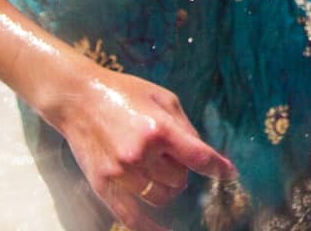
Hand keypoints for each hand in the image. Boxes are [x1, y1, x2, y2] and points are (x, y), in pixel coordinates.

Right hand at [56, 69, 236, 230]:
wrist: (79, 98)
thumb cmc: (125, 93)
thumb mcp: (163, 98)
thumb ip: (185, 127)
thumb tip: (203, 153)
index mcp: (159, 129)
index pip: (198, 157)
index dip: (219, 168)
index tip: (231, 174)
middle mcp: (140, 154)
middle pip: (180, 179)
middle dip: (181, 169)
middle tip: (168, 153)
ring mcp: (121, 173)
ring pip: (162, 196)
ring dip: (167, 186)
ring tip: (157, 168)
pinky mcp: (103, 185)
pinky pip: (131, 216)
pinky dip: (150, 228)